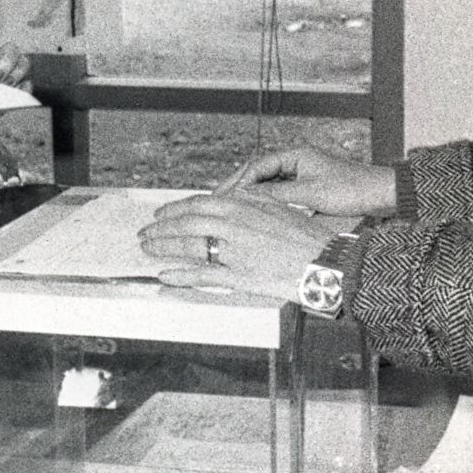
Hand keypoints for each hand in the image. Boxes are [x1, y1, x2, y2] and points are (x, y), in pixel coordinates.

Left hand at [138, 191, 340, 299]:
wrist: (326, 262)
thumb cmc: (307, 237)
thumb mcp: (278, 207)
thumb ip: (252, 201)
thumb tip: (232, 196)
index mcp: (243, 205)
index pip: (198, 204)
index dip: (175, 208)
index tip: (162, 213)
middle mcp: (234, 224)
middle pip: (186, 223)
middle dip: (161, 227)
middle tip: (146, 232)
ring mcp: (234, 251)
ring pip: (189, 246)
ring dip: (163, 247)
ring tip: (148, 249)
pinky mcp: (239, 275)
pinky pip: (203, 275)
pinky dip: (180, 275)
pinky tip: (165, 275)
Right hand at [216, 144, 396, 217]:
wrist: (379, 194)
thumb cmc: (352, 189)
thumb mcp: (310, 194)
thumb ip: (277, 195)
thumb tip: (247, 197)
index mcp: (296, 154)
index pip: (256, 166)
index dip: (237, 182)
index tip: (221, 197)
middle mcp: (296, 160)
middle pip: (258, 173)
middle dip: (238, 187)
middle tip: (216, 202)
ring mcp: (302, 173)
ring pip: (267, 184)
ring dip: (250, 195)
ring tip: (230, 210)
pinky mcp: (308, 186)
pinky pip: (279, 192)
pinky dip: (265, 201)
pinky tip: (255, 214)